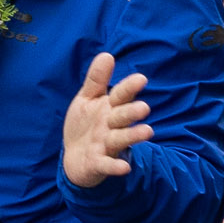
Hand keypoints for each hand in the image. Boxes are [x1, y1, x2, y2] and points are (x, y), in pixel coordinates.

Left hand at [63, 52, 152, 188]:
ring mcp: (107, 145)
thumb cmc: (86, 124)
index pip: (121, 96)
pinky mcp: (100, 163)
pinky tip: (123, 168)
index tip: (140, 79)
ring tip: (147, 132)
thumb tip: (107, 54)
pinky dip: (115, 166)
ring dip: (133, 136)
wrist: (76, 157)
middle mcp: (111, 126)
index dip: (129, 88)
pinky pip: (108, 164)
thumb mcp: (87, 99)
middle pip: (123, 117)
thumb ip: (96, 80)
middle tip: (143, 108)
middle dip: (132, 112)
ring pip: (121, 139)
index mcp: (109, 108)